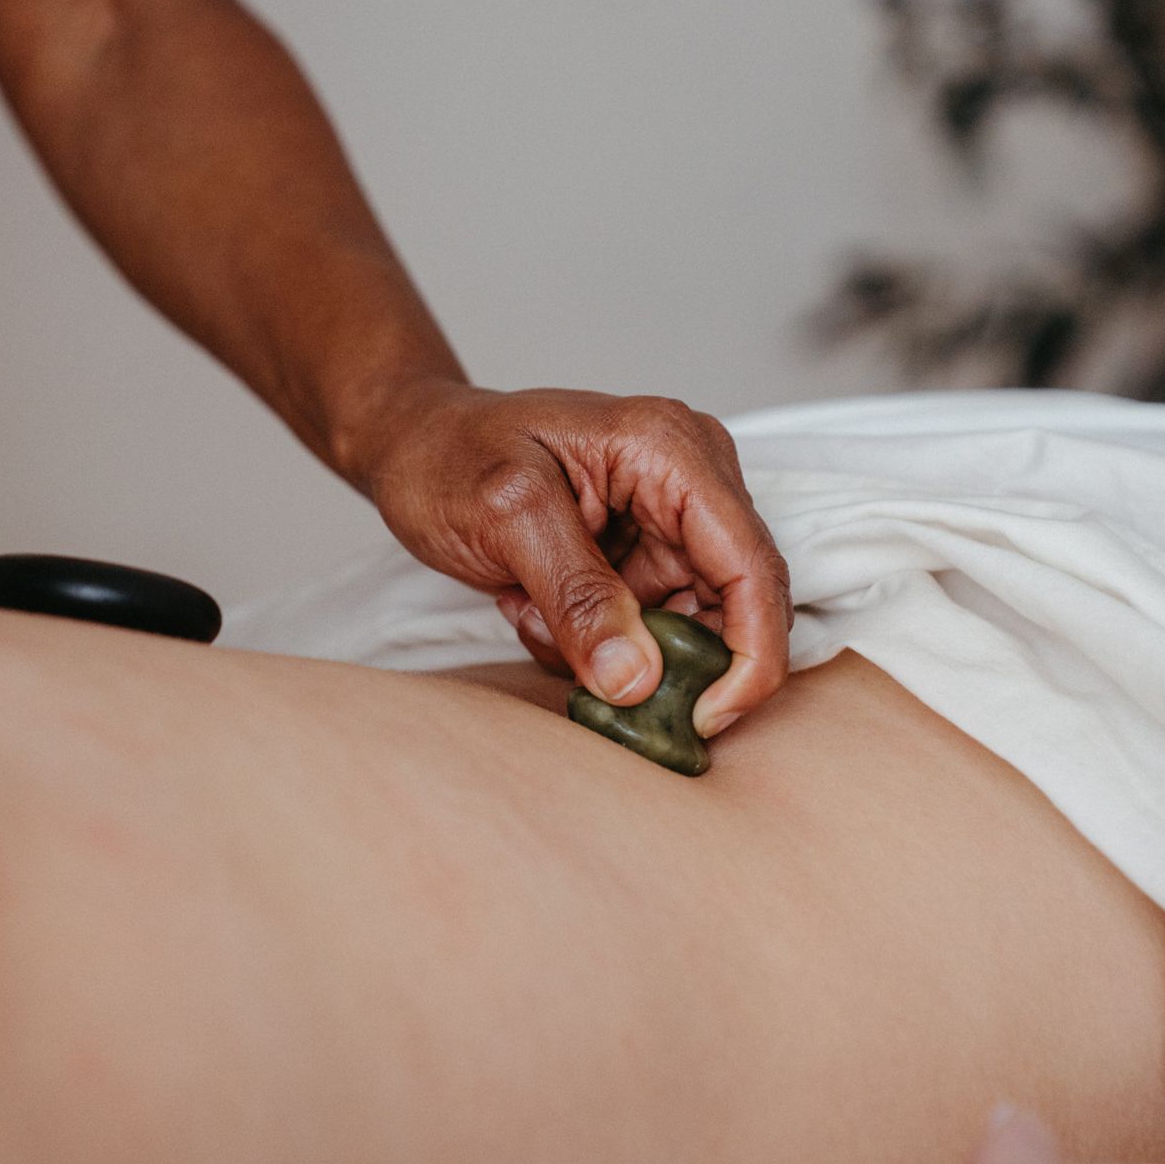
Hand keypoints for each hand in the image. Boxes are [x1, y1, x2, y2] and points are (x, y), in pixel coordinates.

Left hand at [361, 380, 792, 731]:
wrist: (413, 446)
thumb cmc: (449, 452)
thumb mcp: (505, 515)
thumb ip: (577, 595)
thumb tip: (638, 679)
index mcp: (673, 451)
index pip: (752, 565)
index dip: (751, 653)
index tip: (710, 717)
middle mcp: (690, 483)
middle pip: (732, 606)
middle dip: (657, 652)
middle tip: (573, 651)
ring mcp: (670, 523)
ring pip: (685, 631)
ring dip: (609, 647)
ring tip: (531, 606)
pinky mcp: (645, 558)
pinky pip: (647, 632)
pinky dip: (593, 641)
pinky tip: (532, 603)